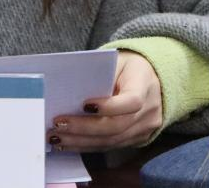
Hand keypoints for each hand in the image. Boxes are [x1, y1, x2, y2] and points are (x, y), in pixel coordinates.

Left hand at [48, 51, 162, 150]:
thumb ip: (98, 74)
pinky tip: (68, 143)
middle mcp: (149, 111)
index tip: (84, 105)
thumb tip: (67, 88)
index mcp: (144, 85)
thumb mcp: (117, 62)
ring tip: (56, 137)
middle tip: (58, 125)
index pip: (131, 102)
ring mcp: (144, 128)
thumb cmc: (128, 67)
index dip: (109, 107)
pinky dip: (87, 146)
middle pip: (116, 126)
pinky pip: (110, 146)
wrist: (153, 79)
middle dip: (84, 128)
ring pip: (111, 141)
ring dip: (80, 141)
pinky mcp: (136, 139)